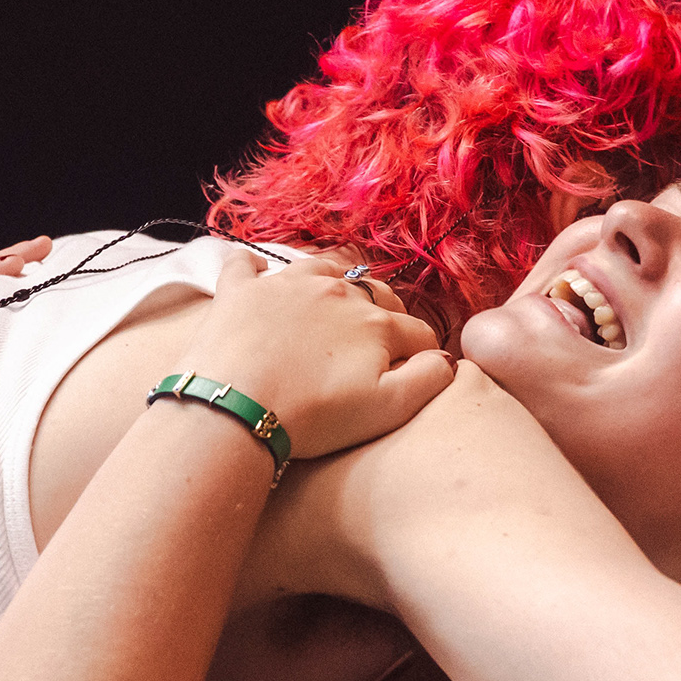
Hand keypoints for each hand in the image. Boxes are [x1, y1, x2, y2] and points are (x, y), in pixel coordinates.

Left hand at [176, 253, 450, 467]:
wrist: (236, 408)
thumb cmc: (314, 416)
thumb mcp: (387, 409)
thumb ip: (428, 380)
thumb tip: (444, 359)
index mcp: (375, 322)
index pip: (417, 332)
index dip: (424, 353)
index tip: (418, 371)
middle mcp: (336, 290)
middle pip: (376, 295)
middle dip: (386, 315)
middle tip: (376, 345)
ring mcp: (285, 285)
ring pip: (322, 268)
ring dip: (335, 282)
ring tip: (334, 302)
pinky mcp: (240, 291)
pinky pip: (248, 263)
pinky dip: (256, 268)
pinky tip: (260, 276)